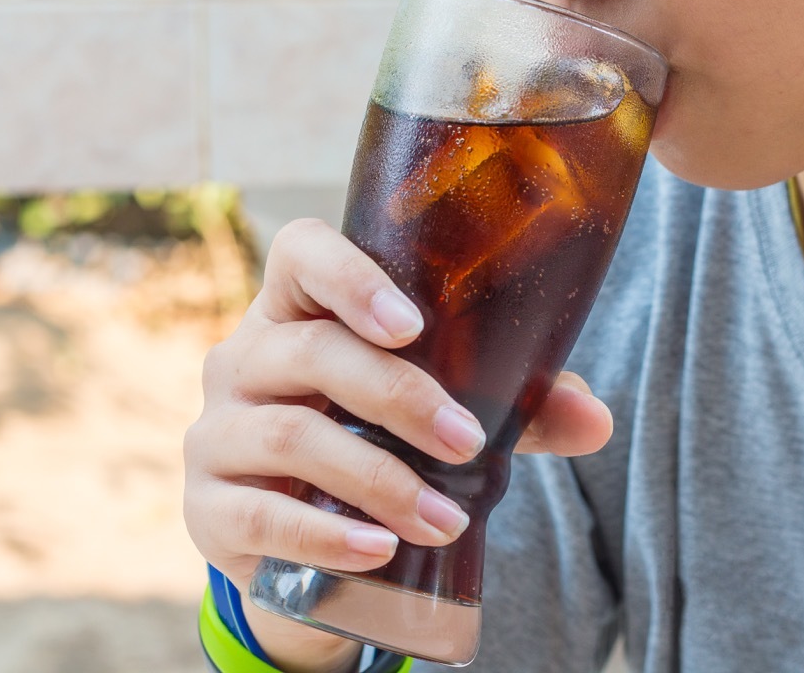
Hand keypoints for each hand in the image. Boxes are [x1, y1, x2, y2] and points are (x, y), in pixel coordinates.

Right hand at [183, 218, 612, 672]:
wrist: (299, 532)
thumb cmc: (374, 442)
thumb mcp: (438, 411)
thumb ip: (514, 406)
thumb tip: (595, 417)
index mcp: (296, 311)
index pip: (300, 253)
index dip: (350, 277)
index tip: (413, 326)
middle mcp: (243, 359)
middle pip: (310, 351)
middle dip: (399, 397)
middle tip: (467, 442)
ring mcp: (216, 433)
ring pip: (291, 435)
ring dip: (379, 479)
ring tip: (446, 517)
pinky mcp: (208, 508)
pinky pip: (262, 516)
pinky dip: (327, 536)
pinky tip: (379, 549)